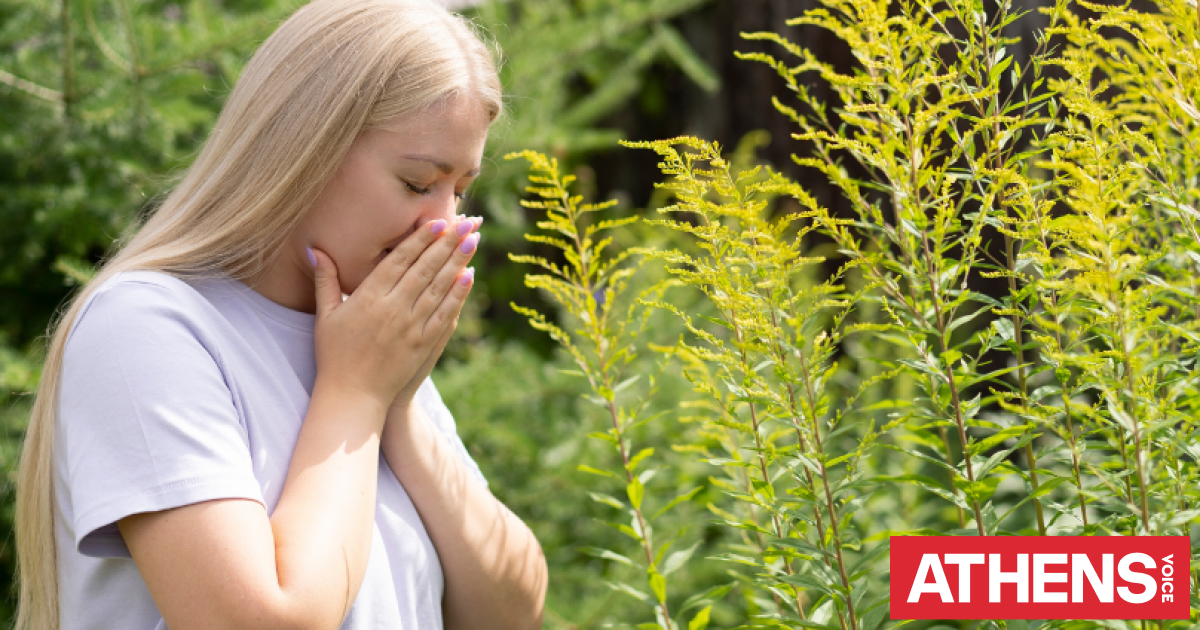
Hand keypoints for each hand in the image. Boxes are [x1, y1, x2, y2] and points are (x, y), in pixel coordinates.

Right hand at [309, 215, 479, 417]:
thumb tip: (313, 248)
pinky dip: (458, 294)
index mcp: (369, 297)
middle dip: (448, 242)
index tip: (439, 221)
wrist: (352, 396)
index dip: (421, 238)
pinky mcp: (424, 344)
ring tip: (473, 240)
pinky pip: (445, 313)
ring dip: (458, 262)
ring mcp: (411, 327)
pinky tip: (469, 276)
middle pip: (425, 268)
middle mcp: (393, 308)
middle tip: (467, 221)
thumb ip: (325, 280)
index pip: (400, 259)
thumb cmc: (334, 355)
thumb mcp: (325, 316)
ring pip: (439, 287)